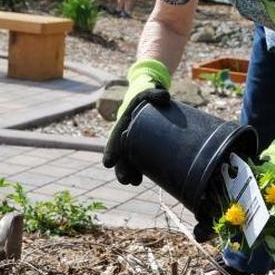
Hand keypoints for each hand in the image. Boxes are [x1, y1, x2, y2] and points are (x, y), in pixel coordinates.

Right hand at [102, 59, 171, 185]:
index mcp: (124, 123)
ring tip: (133, 182)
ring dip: (130, 172)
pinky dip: (140, 170)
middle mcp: (126, 135)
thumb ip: (154, 93)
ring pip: (129, 161)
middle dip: (122, 168)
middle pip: (121, 154)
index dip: (112, 150)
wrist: (152, 100)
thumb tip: (166, 97)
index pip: (116, 138)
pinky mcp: (146, 148)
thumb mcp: (148, 93)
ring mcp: (135, 143)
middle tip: (124, 180)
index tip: (108, 163)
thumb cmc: (148, 96)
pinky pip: (141, 162)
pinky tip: (139, 181)